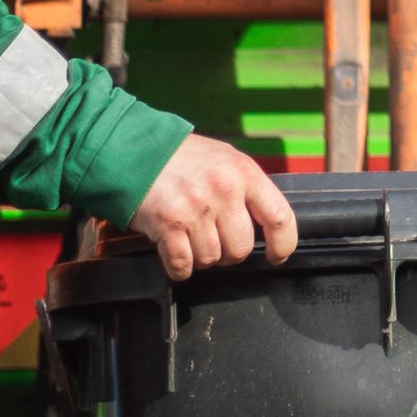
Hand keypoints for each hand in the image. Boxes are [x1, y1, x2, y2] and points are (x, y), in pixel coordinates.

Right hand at [131, 138, 298, 280]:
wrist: (133, 151)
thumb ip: (247, 187)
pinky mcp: (167, 224)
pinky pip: (182, 266)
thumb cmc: (181, 158)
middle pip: (241, 248)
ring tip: (189, 233)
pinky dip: (178, 266)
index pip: (280, 217)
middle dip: (228, 252)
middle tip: (212, 237)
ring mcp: (195, 208)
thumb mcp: (224, 159)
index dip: (283, 245)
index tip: (276, 256)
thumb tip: (267, 224)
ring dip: (200, 255)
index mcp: (243, 172)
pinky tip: (173, 248)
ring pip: (211, 259)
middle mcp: (223, 189)